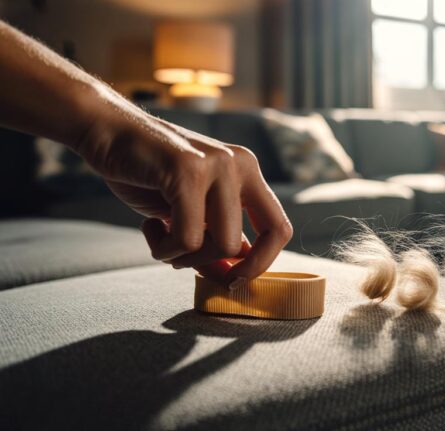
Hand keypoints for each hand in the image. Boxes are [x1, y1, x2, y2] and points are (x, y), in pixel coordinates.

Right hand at [74, 88, 291, 287]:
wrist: (105, 130)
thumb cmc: (146, 175)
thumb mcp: (190, 213)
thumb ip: (214, 241)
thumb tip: (233, 282)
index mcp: (248, 173)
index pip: (278, 229)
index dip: (260, 263)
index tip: (232, 280)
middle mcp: (240, 165)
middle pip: (243, 246)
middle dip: (210, 266)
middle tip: (180, 257)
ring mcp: (217, 165)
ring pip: (220, 245)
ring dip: (183, 257)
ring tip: (160, 235)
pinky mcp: (188, 169)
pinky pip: (188, 238)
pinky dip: (164, 248)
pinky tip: (149, 227)